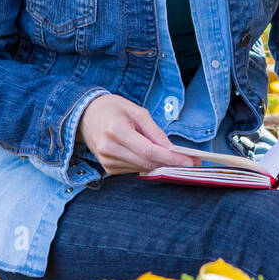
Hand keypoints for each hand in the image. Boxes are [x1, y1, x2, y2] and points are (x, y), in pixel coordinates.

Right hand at [76, 93, 199, 175]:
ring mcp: (107, 161)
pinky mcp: (108, 168)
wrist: (86, 116)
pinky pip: (135, 169)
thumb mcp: (137, 111)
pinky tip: (152, 155)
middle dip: (172, 163)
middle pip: (147, 163)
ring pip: (143, 168)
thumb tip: (172, 149)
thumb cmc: (113, 109)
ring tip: (177, 157)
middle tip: (192, 161)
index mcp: (116, 130)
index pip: (149, 151)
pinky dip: (147, 164)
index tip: (190, 161)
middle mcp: (109, 149)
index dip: (171, 158)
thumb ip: (155, 132)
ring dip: (161, 164)